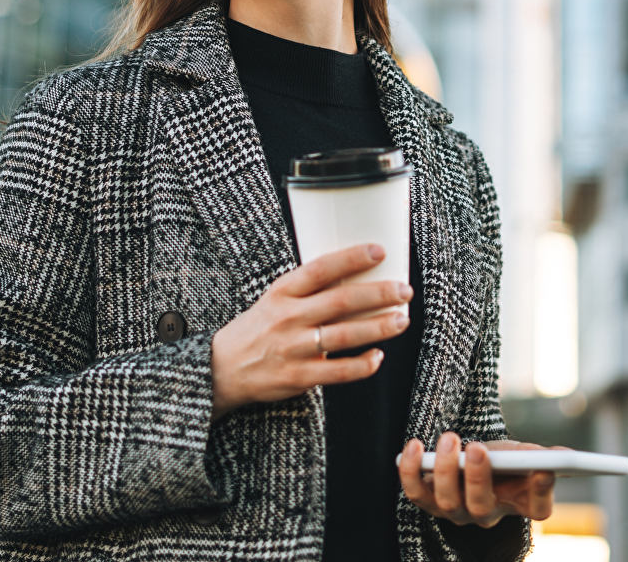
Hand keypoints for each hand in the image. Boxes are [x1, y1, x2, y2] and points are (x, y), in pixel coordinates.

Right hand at [210, 243, 412, 420]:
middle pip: (340, 301)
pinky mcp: (298, 376)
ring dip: (378, 327)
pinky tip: (378, 357)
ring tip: (401, 320)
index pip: (321, 269)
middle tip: (404, 290)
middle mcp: (289, 316)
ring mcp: (294, 347)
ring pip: (344, 335)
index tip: (379, 251)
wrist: (223, 367)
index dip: (352, 258)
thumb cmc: (259, 327)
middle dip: (378, 294)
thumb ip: (309, 290)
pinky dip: (362, 365)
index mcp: (283, 291)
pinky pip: (338, 371)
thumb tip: (356, 276)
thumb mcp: (275, 298)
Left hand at [398, 434, 556, 526]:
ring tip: (449, 438)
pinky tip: (414, 446)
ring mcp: (456, 511)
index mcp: (519, 503)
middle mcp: (487, 514)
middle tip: (478, 447)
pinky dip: (411, 470)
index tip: (544, 469)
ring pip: (448, 502)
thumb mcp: (523, 453)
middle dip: (479, 477)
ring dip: (445, 469)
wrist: (472, 459)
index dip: (542, 492)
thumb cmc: (502, 459)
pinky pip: (416, 493)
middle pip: (483, 508)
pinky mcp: (429, 500)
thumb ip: (542, 455)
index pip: (537, 508)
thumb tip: (564, 456)